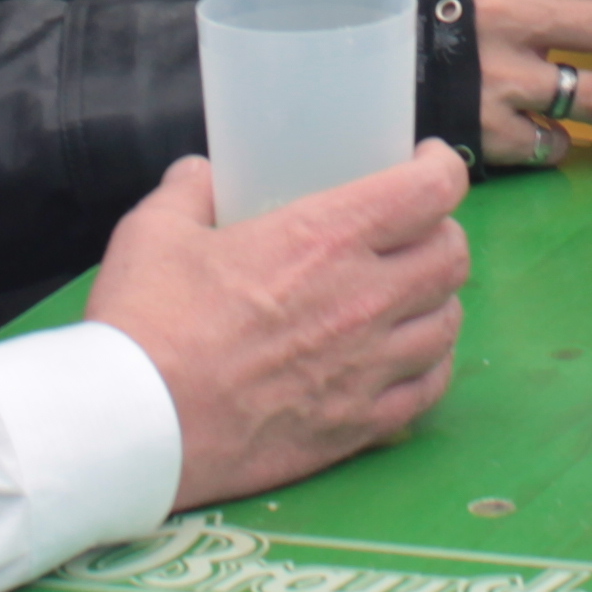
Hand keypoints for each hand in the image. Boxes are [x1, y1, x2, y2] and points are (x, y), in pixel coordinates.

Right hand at [88, 143, 470, 506]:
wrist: (138, 427)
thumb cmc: (147, 324)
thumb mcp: (154, 231)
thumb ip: (189, 191)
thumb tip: (203, 176)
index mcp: (325, 238)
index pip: (431, 190)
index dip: (441, 168)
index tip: (424, 164)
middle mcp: (364, 299)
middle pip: (452, 255)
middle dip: (441, 232)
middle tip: (412, 230)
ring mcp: (368, 367)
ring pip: (448, 322)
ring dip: (435, 300)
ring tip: (408, 295)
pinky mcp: (359, 424)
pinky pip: (429, 387)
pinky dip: (428, 364)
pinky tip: (405, 357)